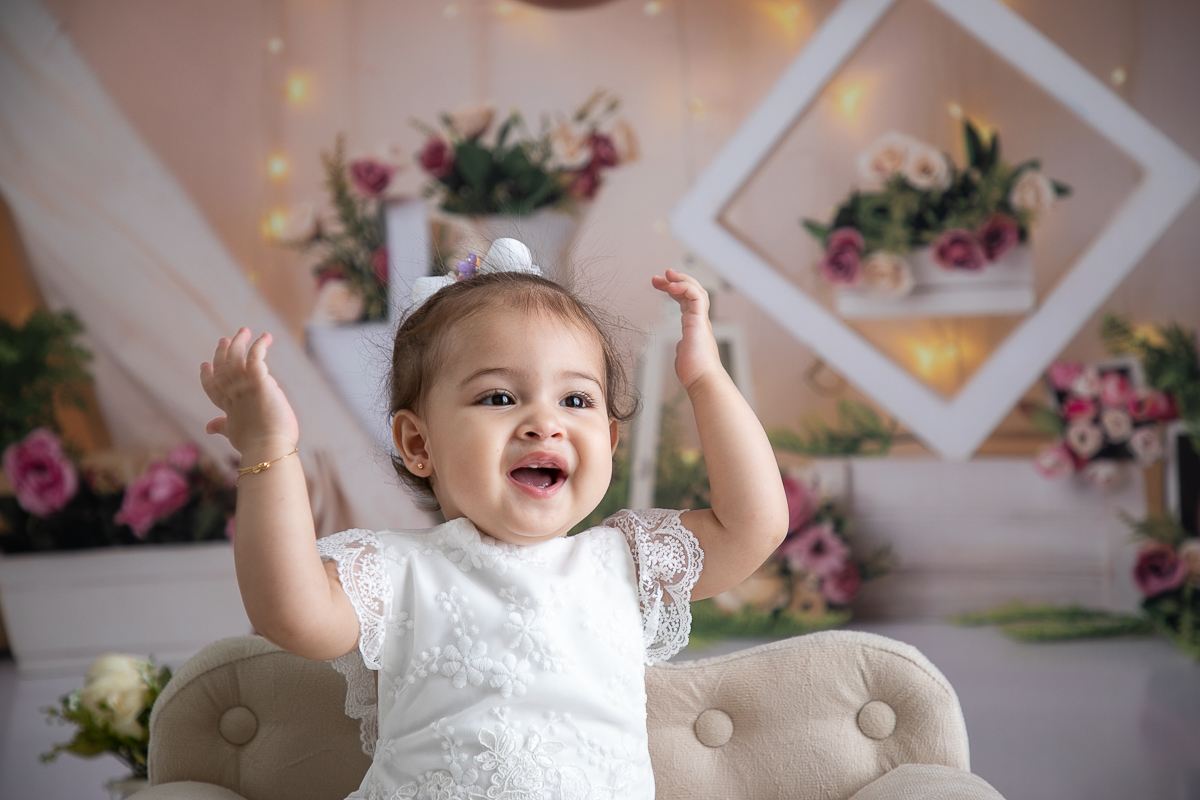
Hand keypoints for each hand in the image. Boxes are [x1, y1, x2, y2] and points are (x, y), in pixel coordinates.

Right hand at [200, 328, 298, 457]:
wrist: (267, 448)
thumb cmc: (256, 445)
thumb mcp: (235, 435)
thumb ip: (223, 427)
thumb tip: (209, 427)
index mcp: (228, 409)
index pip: (213, 388)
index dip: (207, 376)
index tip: (204, 364)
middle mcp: (233, 395)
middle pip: (222, 369)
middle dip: (222, 353)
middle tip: (224, 339)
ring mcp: (244, 387)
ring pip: (235, 359)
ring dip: (238, 343)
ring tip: (244, 331)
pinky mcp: (259, 382)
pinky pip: (255, 357)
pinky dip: (259, 346)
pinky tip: (265, 337)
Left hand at [651, 269, 722, 390]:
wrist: (703, 380)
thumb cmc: (694, 373)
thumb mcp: (683, 356)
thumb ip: (682, 348)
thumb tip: (680, 347)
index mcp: (694, 326)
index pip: (686, 301)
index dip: (674, 290)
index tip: (660, 284)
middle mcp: (700, 320)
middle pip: (692, 291)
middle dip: (676, 280)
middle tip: (661, 275)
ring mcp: (701, 320)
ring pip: (696, 290)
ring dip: (681, 280)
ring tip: (667, 274)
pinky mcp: (700, 321)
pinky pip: (696, 296)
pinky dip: (684, 288)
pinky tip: (671, 287)